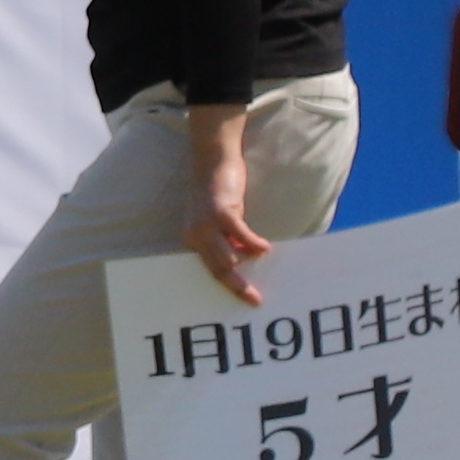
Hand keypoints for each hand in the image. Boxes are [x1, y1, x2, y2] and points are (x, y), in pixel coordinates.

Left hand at [180, 103, 274, 303]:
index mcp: (194, 240)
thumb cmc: (218, 190)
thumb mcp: (220, 220)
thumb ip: (228, 240)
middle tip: (255, 300)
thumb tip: (246, 259)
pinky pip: (241, 235)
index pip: (209, 271)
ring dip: (247, 265)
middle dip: (238, 287)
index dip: (227, 287)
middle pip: (218, 270)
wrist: (212, 158)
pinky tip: (264, 248)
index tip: (242, 300)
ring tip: (265, 268)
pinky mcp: (221, 212)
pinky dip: (254, 244)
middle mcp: (196, 236)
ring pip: (227, 258)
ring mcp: (206, 225)